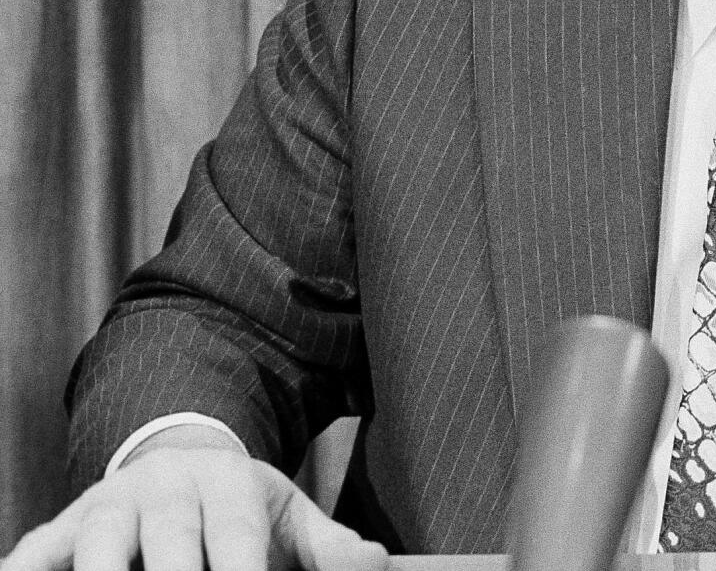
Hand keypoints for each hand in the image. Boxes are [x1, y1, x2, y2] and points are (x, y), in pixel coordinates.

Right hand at [2, 430, 385, 570]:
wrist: (180, 459)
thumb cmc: (238, 505)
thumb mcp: (289, 515)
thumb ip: (329, 545)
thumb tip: (376, 563)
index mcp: (226, 485)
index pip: (237, 541)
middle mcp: (164, 491)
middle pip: (169, 547)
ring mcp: (109, 507)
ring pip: (97, 546)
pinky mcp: (62, 527)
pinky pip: (38, 551)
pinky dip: (30, 569)